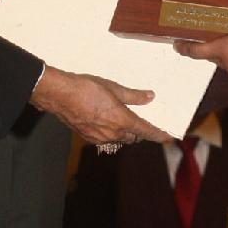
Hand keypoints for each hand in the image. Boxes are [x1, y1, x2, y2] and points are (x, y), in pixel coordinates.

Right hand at [30, 67, 168, 145]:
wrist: (59, 95)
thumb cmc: (86, 88)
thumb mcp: (113, 88)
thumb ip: (133, 95)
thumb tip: (150, 97)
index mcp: (122, 121)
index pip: (146, 131)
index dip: (158, 135)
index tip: (167, 138)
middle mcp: (113, 133)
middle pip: (133, 138)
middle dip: (139, 132)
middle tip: (142, 121)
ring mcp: (100, 138)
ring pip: (119, 139)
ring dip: (124, 132)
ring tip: (122, 119)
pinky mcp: (88, 137)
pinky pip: (105, 138)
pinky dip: (110, 132)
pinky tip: (105, 121)